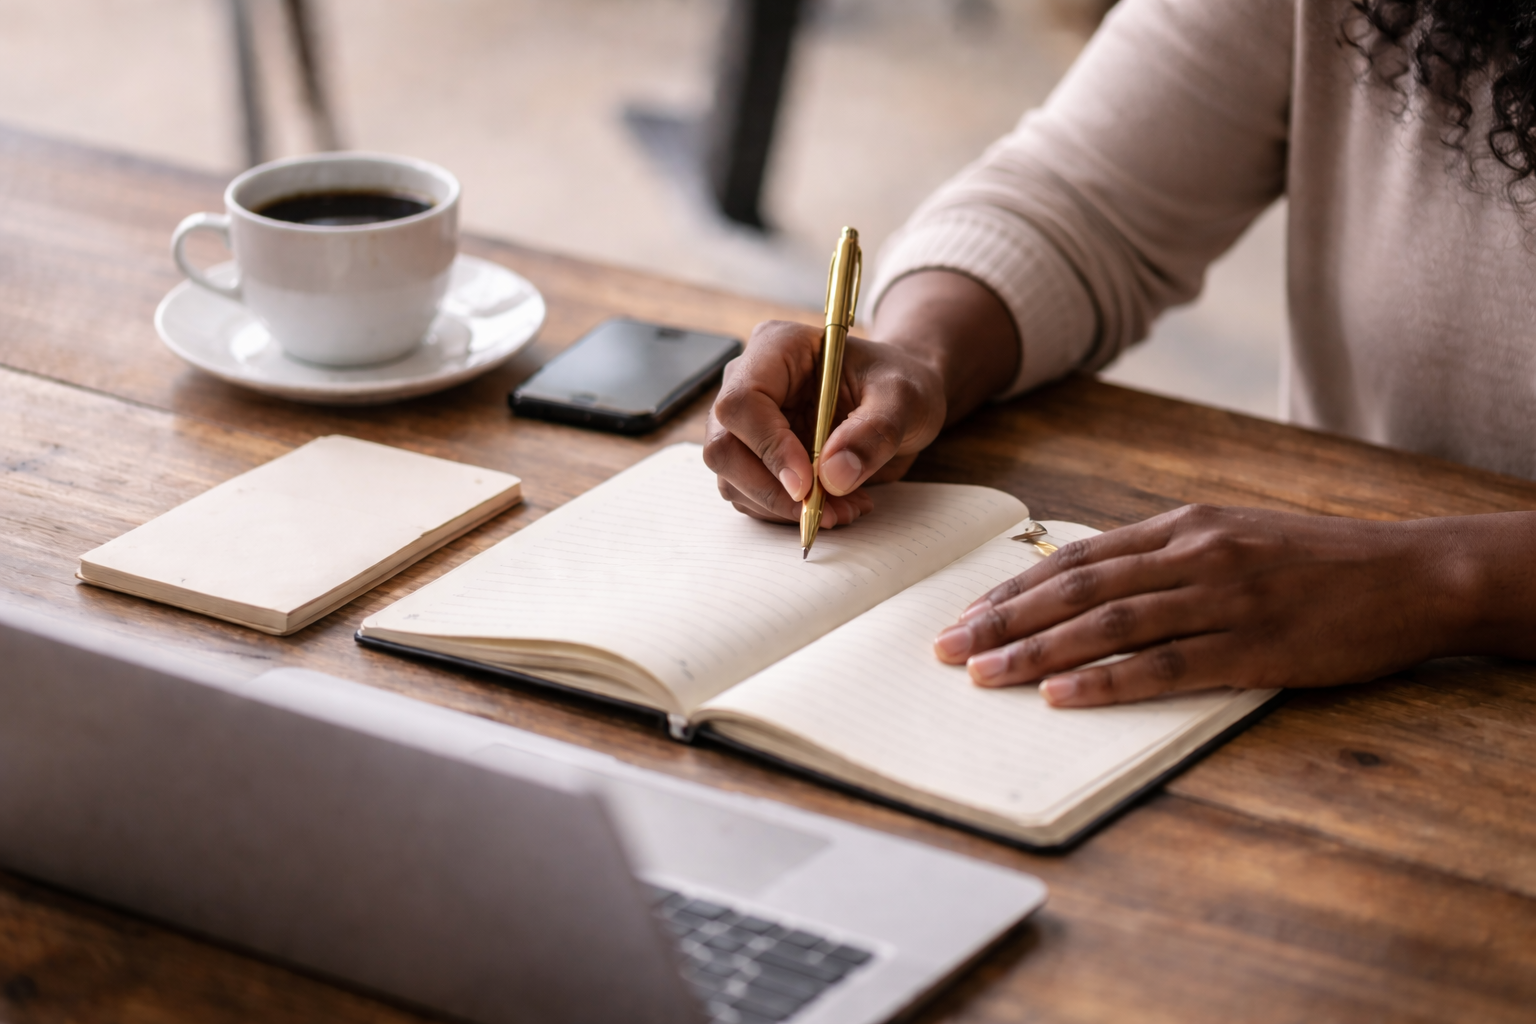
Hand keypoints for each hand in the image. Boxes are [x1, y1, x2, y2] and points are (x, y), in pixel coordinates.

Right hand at [703, 320, 945, 525]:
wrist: (899, 401)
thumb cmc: (898, 384)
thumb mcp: (903, 398)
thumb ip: (874, 432)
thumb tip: (833, 477)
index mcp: (777, 349)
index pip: (743, 401)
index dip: (768, 447)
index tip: (807, 484)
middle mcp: (748, 382)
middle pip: (724, 447)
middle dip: (772, 490)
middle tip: (826, 511)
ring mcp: (746, 423)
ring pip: (732, 479)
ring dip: (784, 508)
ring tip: (843, 507)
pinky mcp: (754, 457)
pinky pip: (751, 496)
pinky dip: (788, 513)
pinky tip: (834, 505)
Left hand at [933, 505, 1476, 706]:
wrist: (1411, 573)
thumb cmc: (1313, 561)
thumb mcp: (1231, 536)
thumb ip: (1162, 558)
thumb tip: (1088, 584)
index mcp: (1182, 527)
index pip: (1077, 558)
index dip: (1014, 586)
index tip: (965, 612)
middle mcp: (1192, 555)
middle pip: (1076, 589)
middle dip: (1003, 618)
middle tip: (947, 647)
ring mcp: (1223, 599)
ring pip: (1108, 625)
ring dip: (1037, 649)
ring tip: (984, 673)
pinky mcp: (1255, 645)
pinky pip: (1166, 665)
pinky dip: (1108, 681)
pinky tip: (1062, 695)